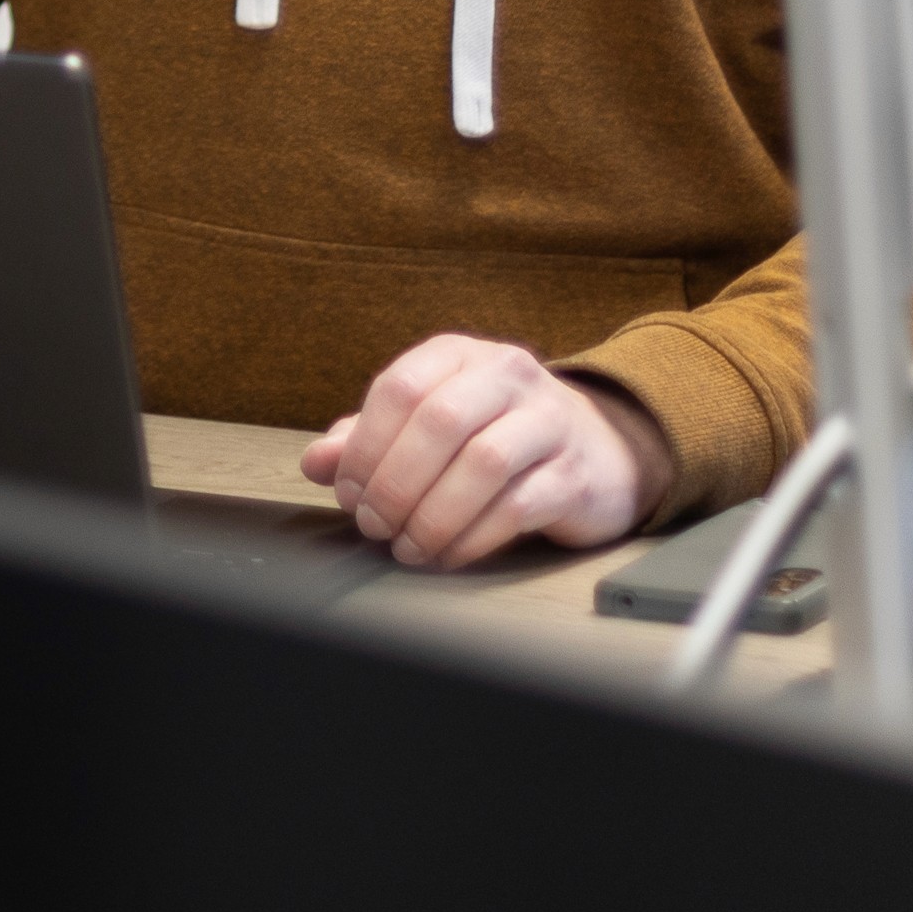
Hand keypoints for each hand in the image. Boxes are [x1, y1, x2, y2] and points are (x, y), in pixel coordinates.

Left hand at [299, 333, 674, 568]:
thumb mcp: (430, 425)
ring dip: (431, 515)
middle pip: (439, 423)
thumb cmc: (495, 435)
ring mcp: (548, 422)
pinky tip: (447, 555)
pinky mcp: (575, 475)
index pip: (400, 387)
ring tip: (408, 546)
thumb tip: (315, 464)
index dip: (364, 446)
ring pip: (480, 464)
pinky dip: (470, 538)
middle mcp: (507, 376)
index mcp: (459, 355)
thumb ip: (369, 439)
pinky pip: (517, 507)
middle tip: (374, 526)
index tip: (348, 494)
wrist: (597, 450)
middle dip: (394, 484)